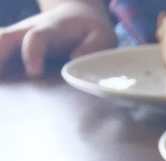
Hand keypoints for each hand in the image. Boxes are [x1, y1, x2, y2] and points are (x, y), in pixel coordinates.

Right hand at [0, 2, 115, 77]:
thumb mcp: (101, 35)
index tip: (34, 73)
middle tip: (1, 84)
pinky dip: (1, 70)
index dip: (32, 54)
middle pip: (5, 39)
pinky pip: (1, 54)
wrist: (76, 14)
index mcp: (51, 30)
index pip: (36, 38)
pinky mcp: (15, 48)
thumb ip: (93, 47)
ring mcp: (18, 39)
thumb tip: (75, 61)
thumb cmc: (90, 30)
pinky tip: (3, 87)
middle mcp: (28, 32)